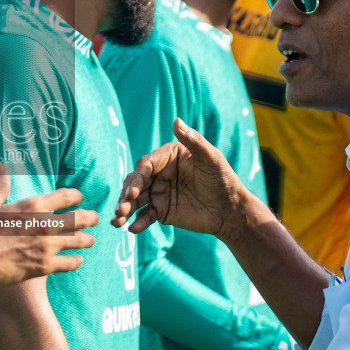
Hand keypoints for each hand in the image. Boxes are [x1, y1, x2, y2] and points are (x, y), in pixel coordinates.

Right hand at [0, 165, 96, 286]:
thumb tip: (0, 167)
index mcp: (32, 205)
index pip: (67, 196)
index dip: (76, 196)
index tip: (78, 199)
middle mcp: (45, 224)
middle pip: (81, 218)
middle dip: (90, 218)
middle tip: (94, 219)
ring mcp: (47, 247)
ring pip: (81, 241)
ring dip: (87, 240)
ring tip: (89, 240)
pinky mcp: (45, 266)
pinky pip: (71, 263)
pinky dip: (77, 261)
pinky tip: (78, 260)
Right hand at [111, 119, 247, 238]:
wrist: (231, 210)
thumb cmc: (223, 179)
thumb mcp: (211, 158)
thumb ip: (194, 140)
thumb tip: (176, 120)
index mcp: (168, 156)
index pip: (146, 165)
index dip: (137, 178)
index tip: (134, 191)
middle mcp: (159, 173)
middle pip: (136, 182)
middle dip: (126, 195)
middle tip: (121, 209)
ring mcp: (158, 192)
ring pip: (136, 200)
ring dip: (125, 209)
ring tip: (118, 222)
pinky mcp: (161, 210)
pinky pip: (145, 215)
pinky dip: (138, 222)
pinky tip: (133, 229)